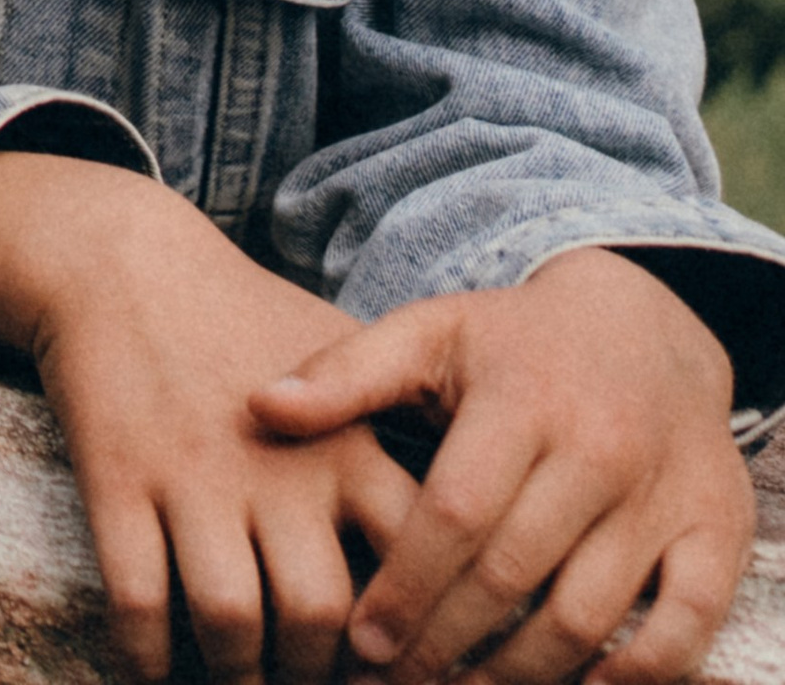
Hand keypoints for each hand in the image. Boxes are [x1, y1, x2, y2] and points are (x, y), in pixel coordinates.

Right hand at [0, 150, 417, 683]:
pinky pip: (137, 599)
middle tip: (310, 683)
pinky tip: (152, 668)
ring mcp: (193, 472)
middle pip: (319, 613)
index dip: (413, 634)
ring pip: (231, 619)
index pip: (410, 560)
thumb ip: (398, 435)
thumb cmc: (244, 322)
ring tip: (243, 679)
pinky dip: (144, 656)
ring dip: (239, 673)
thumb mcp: (340, 360)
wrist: (122, 260)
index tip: (401, 663)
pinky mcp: (117, 476)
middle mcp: (276, 464)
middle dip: (316, 675)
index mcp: (344, 441)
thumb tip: (475, 520)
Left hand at [252, 247, 755, 684]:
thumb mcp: (431, 335)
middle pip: (513, 576)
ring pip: (587, 616)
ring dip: (516, 673)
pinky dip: (630, 677)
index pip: (455, 513)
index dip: (404, 588)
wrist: (646, 325)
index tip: (358, 642)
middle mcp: (599, 446)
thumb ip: (346, 372)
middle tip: (395, 684)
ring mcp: (662, 494)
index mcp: (521, 397)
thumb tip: (258, 408)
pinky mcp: (716, 531)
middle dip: (445, 645)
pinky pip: (681, 628)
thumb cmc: (515, 344)